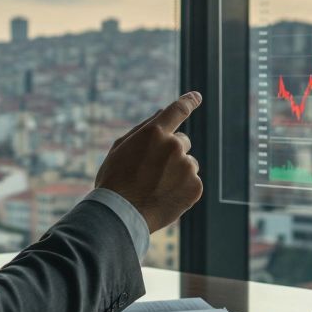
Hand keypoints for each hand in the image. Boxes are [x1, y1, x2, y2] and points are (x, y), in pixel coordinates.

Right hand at [95, 92, 203, 232]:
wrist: (120, 214)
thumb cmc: (115, 180)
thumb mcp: (121, 148)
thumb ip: (144, 128)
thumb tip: (162, 111)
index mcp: (154, 132)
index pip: (177, 110)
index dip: (188, 101)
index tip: (196, 96)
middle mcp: (174, 146)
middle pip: (182, 142)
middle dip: (172, 152)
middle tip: (152, 171)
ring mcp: (186, 167)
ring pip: (189, 164)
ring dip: (178, 171)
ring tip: (156, 187)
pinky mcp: (195, 187)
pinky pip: (193, 183)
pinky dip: (183, 189)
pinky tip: (165, 197)